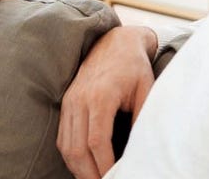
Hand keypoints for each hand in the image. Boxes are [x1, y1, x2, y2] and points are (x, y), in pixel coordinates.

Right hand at [58, 26, 157, 178]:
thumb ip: (142, 119)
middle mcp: (80, 99)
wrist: (115, 42)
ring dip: (78, 168)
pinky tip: (84, 165)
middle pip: (77, 148)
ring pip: (66, 145)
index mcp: (101, 96)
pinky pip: (62, 136)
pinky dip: (71, 155)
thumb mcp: (146, 90)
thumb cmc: (134, 67)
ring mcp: (70, 101)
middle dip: (88, 173)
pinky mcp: (66, 103)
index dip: (105, 165)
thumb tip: (142, 150)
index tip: (115, 177)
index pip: (97, 141)